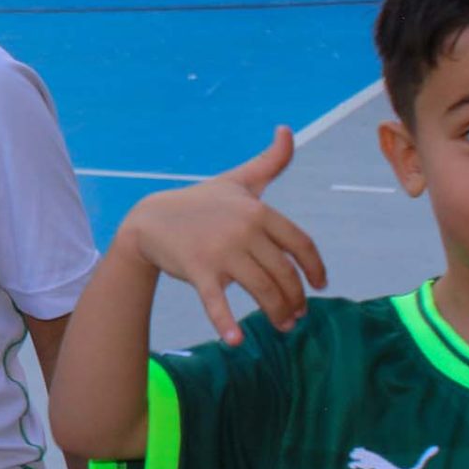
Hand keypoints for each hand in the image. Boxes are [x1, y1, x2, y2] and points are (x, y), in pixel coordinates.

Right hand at [123, 127, 325, 344]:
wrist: (149, 219)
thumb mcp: (236, 180)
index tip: (320, 286)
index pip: (300, 244)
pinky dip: (227, 323)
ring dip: (277, 313)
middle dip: (296, 299)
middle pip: (284, 273)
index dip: (315, 268)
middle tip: (297, 315)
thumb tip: (286, 129)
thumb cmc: (199, 202)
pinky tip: (237, 340)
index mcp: (259, 211)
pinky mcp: (200, 270)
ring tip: (283, 326)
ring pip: (262, 290)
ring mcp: (222, 251)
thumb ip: (269, 161)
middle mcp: (245, 230)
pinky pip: (217, 301)